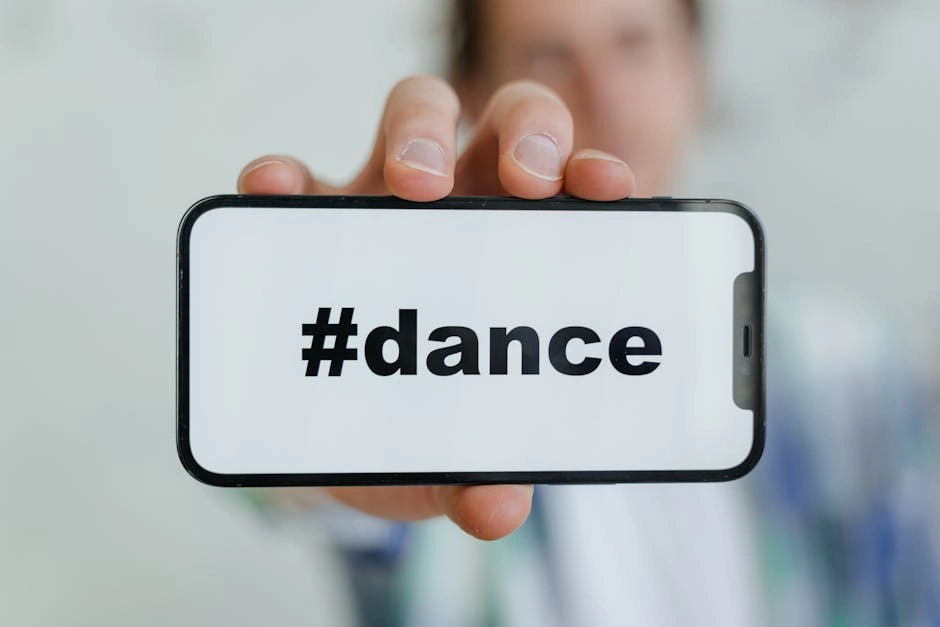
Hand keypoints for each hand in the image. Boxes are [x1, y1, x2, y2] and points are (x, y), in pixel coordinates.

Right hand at [238, 76, 635, 540]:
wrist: (344, 438)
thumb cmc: (425, 428)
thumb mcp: (458, 456)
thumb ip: (483, 477)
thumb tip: (497, 509)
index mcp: (524, 252)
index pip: (573, 187)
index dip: (593, 171)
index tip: (606, 189)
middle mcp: (467, 208)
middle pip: (508, 125)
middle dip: (524, 136)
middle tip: (522, 185)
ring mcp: (385, 202)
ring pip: (415, 115)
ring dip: (419, 134)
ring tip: (409, 185)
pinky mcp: (310, 219)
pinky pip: (293, 178)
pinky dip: (284, 176)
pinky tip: (275, 191)